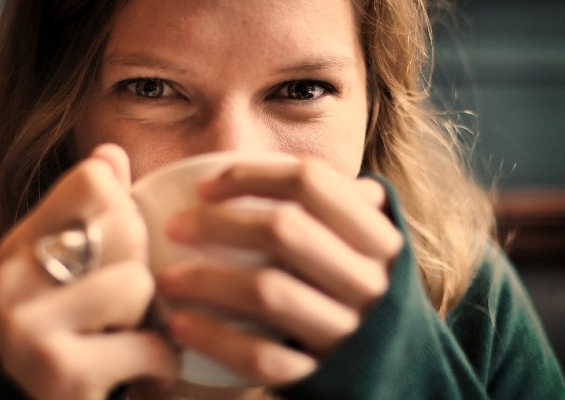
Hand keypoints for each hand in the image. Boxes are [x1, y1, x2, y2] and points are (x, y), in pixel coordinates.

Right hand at [0, 144, 178, 399]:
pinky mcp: (55, 369)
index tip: (120, 254)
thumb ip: (95, 211)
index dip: (127, 212)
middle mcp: (11, 276)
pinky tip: (142, 373)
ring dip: (153, 321)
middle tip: (128, 307)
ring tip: (129, 339)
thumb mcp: (80, 270)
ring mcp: (25, 324)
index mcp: (19, 243)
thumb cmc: (77, 336)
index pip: (94, 180)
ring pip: (137, 283)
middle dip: (144, 269)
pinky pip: (148, 344)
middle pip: (123, 226)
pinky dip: (161, 364)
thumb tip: (111, 151)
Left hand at [159, 158, 402, 384]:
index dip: (250, 175)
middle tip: (174, 227)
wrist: (397, 372)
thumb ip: (336, 206)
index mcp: (378, 238)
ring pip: (268, 292)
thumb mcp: (364, 247)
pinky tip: (182, 325)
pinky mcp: (321, 376)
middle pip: (284, 231)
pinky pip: (262, 357)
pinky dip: (216, 339)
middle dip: (218, 224)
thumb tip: (278, 164)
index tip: (204, 187)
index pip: (311, 182)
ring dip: (207, 281)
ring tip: (167, 278)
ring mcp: (348, 332)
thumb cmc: (358, 293)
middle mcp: (369, 281)